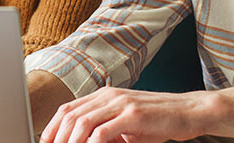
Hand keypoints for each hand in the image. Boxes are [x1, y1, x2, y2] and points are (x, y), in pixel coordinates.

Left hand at [39, 87, 211, 142]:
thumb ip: (104, 130)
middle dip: (57, 137)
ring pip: (83, 121)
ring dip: (71, 141)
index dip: (52, 127)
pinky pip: (104, 130)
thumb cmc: (158, 121)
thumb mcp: (126, 125)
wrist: (188, 112)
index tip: (45, 142)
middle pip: (71, 114)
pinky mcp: (133, 114)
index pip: (68, 109)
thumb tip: (84, 142)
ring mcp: (121, 103)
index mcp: (105, 96)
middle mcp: (110, 96)